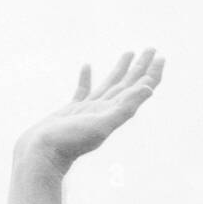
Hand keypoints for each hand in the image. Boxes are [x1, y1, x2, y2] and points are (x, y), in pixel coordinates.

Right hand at [17, 49, 164, 174]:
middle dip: (141, 67)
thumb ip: (125, 108)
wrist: (41, 155)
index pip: (138, 89)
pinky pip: (82, 91)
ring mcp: (88, 111)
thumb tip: (149, 89)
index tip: (160, 57)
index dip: (151, 74)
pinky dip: (86, 78)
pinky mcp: (71, 112)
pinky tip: (87, 66)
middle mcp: (105, 111)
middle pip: (128, 84)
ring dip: (121, 69)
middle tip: (152, 48)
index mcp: (114, 112)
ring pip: (109, 85)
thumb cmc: (69, 143)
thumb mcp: (101, 124)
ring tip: (129, 52)